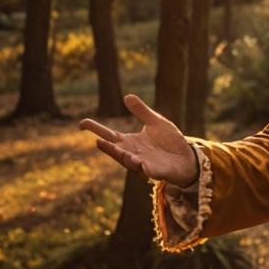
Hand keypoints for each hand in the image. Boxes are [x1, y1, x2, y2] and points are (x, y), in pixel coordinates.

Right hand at [79, 94, 197, 186]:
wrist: (187, 157)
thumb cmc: (169, 141)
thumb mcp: (156, 122)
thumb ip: (142, 112)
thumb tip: (127, 96)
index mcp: (130, 143)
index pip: (109, 135)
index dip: (95, 129)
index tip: (81, 124)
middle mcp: (133, 154)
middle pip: (116, 151)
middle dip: (108, 148)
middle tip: (98, 141)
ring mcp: (144, 164)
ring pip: (130, 162)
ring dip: (124, 157)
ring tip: (119, 150)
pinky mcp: (158, 172)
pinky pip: (150, 171)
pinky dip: (145, 169)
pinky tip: (141, 164)